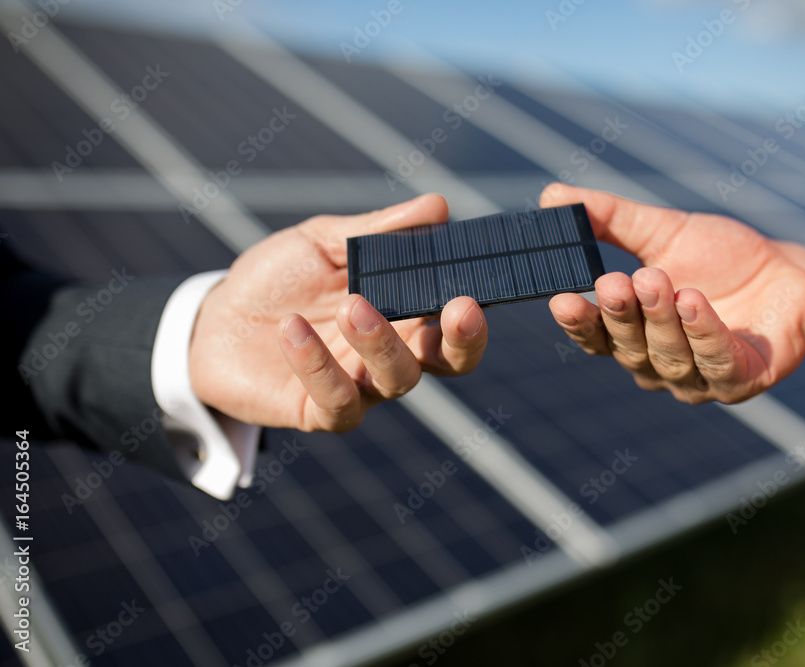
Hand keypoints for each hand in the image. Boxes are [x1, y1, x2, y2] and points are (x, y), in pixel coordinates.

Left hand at [188, 194, 487, 431]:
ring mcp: (361, 386)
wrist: (214, 319)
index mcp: (405, 311)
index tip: (475, 284)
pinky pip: (336, 398)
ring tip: (352, 305)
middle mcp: (393, 354)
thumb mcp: (323, 241)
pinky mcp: (319, 411)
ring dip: (382, 342)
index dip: (474, 308)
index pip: (455, 318)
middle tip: (461, 309)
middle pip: (450, 361)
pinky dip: (317, 363)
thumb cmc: (279, 278)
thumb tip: (437, 206)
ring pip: (398, 379)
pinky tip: (292, 329)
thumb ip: (378, 230)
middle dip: (463, 339)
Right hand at [543, 184, 804, 404]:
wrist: (792, 277)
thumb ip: (609, 219)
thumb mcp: (662, 232)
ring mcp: (700, 379)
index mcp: (633, 336)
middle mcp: (660, 366)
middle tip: (615, 280)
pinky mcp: (742, 379)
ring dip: (660, 319)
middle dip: (621, 315)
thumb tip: (550, 197)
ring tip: (656, 279)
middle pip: (630, 348)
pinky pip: (717, 362)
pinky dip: (704, 333)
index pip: (597, 337)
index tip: (562, 298)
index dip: (579, 322)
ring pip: (670, 356)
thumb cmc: (723, 260)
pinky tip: (693, 302)